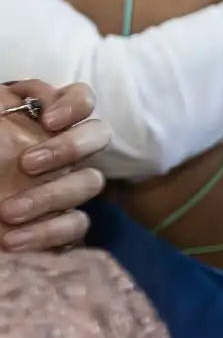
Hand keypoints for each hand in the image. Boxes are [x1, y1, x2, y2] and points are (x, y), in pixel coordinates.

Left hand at [0, 81, 107, 251]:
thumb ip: (0, 108)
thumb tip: (9, 101)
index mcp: (40, 120)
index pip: (81, 98)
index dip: (74, 105)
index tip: (47, 122)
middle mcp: (62, 148)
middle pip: (98, 134)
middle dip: (69, 148)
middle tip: (28, 164)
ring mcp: (66, 184)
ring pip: (90, 182)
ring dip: (50, 196)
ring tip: (8, 212)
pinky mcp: (62, 222)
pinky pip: (76, 225)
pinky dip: (47, 232)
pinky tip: (13, 239)